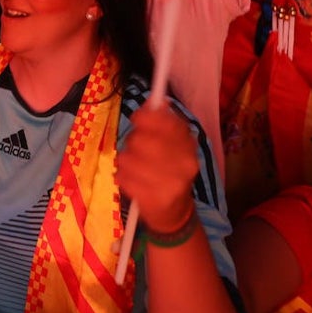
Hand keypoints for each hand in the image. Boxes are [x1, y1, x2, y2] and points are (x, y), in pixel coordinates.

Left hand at [117, 106, 198, 233]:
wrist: (174, 213)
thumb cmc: (170, 171)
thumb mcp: (174, 145)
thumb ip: (164, 122)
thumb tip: (156, 100)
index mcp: (189, 146)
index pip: (165, 122)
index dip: (146, 117)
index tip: (137, 118)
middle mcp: (184, 164)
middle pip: (141, 140)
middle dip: (133, 141)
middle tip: (136, 149)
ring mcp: (169, 184)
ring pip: (128, 158)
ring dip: (126, 161)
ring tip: (135, 168)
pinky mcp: (153, 200)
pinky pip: (123, 177)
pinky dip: (123, 177)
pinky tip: (132, 181)